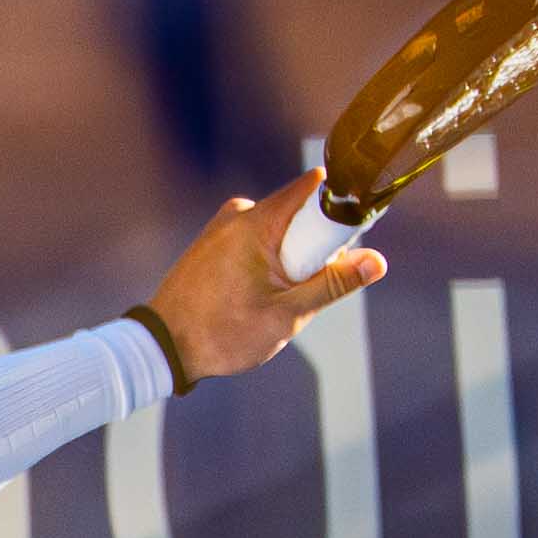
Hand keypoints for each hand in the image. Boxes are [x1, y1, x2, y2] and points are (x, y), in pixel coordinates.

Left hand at [146, 175, 385, 385]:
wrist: (162, 348)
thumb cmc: (221, 334)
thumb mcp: (286, 314)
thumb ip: (332, 285)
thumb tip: (375, 263)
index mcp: (257, 221)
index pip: (313, 189)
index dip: (337, 210)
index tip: (346, 241)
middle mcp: (238, 213)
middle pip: (297, 215)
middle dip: (310, 250)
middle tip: (297, 291)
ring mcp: (222, 226)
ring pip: (277, 233)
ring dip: (286, 264)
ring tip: (266, 302)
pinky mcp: (213, 241)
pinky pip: (254, 243)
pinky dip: (264, 266)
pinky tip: (249, 299)